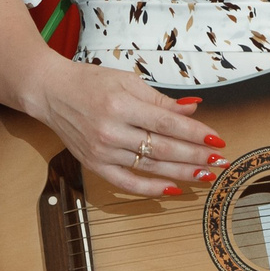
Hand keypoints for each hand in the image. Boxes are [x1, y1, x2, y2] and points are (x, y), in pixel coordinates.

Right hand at [23, 58, 219, 197]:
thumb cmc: (89, 82)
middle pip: (162, 147)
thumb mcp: (126, 80)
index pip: (167, 123)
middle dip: (195, 156)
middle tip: (219, 161)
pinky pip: (126, 182)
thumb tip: (192, 109)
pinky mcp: (94, 164)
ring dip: (180, 172)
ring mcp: (101, 150)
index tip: (217, 140)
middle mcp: (111, 129)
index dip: (195, 133)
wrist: (50, 92)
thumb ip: (160, 100)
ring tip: (205, 175)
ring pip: (149, 166)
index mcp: (120, 103)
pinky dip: (150, 188)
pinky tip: (171, 189)